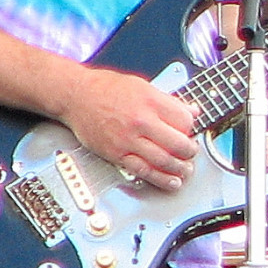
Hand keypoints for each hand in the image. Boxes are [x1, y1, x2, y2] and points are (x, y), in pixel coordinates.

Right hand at [55, 67, 200, 192]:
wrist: (76, 96)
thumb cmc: (105, 88)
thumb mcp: (142, 85)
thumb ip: (168, 100)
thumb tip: (191, 110)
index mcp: (150, 101)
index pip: (184, 120)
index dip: (192, 128)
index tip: (191, 131)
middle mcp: (141, 121)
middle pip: (177, 143)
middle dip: (190, 151)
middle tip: (192, 152)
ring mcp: (128, 139)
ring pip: (163, 160)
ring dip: (180, 168)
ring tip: (186, 170)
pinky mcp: (117, 154)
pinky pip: (143, 170)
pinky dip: (161, 179)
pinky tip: (171, 181)